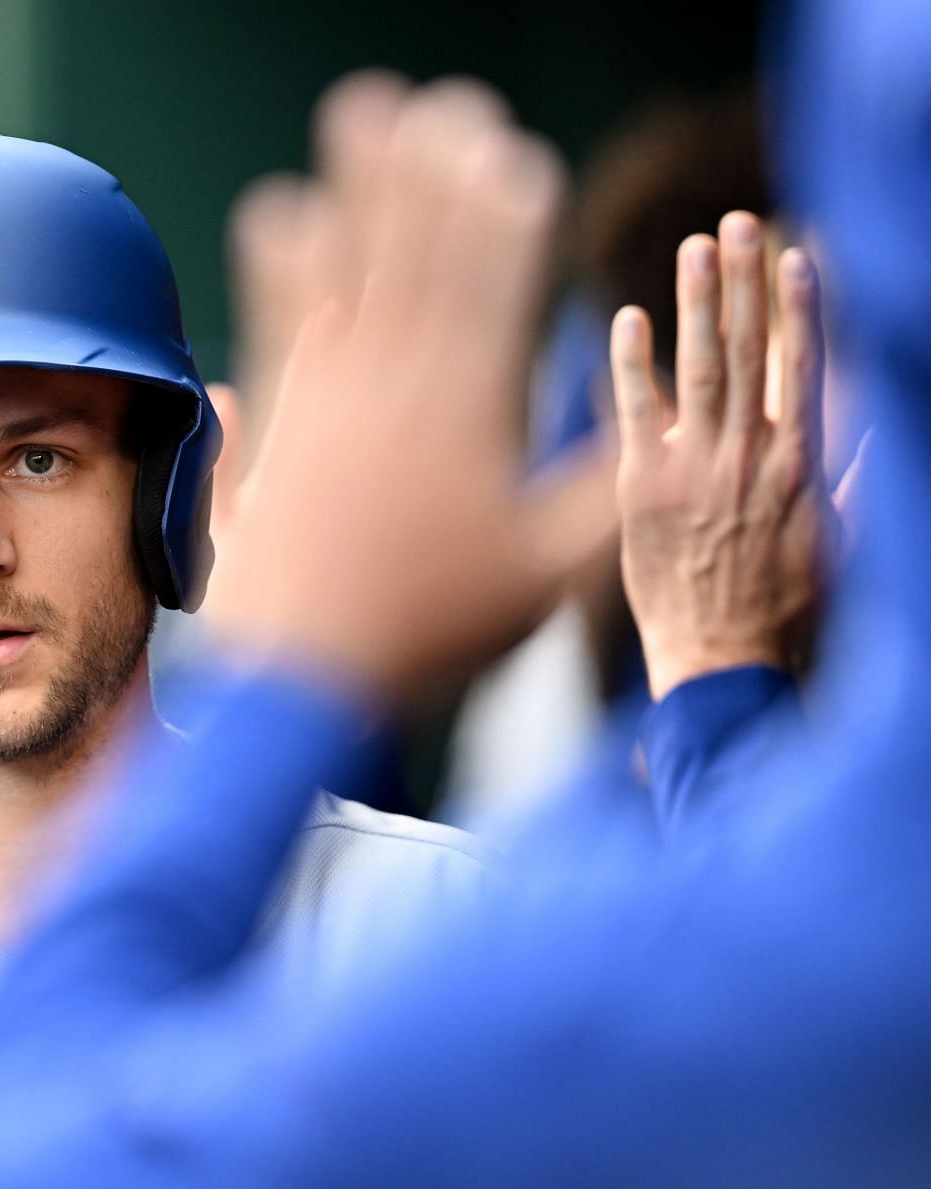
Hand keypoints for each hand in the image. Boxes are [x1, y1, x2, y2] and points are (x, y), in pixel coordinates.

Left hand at [206, 74, 615, 701]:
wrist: (303, 676)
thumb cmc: (430, 636)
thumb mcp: (547, 579)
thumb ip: (606, 500)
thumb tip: (661, 445)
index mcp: (476, 414)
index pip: (502, 289)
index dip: (511, 214)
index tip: (517, 153)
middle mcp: (401, 387)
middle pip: (425, 253)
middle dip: (437, 172)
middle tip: (441, 104)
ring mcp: (329, 395)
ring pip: (354, 264)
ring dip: (363, 184)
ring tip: (368, 113)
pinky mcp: (276, 418)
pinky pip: (277, 317)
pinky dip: (281, 261)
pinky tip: (278, 208)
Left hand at [611, 212, 826, 699]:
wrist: (721, 656)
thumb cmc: (785, 603)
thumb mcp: (840, 534)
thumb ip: (852, 470)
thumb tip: (869, 417)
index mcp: (801, 460)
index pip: (804, 364)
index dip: (801, 306)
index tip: (798, 253)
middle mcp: (750, 454)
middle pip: (750, 350)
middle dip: (745, 281)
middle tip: (738, 222)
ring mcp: (694, 467)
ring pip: (699, 367)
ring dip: (697, 303)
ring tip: (695, 246)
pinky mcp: (642, 488)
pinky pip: (634, 413)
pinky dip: (632, 365)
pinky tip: (629, 318)